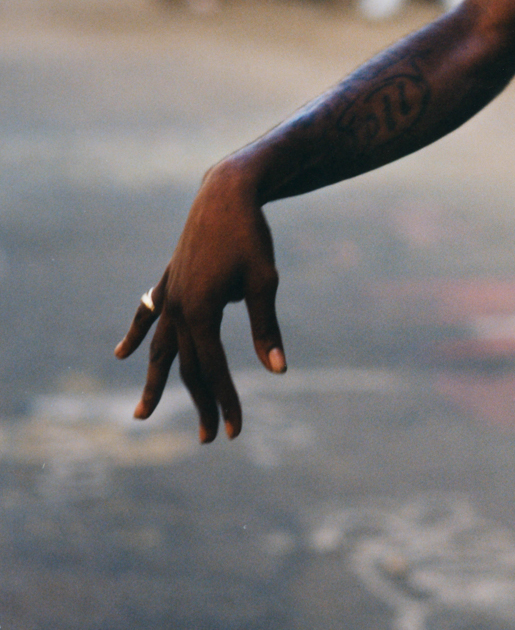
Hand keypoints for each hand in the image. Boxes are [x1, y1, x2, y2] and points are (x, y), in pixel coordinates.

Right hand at [114, 159, 286, 442]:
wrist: (228, 192)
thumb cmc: (251, 236)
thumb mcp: (266, 281)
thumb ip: (266, 328)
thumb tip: (277, 371)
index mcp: (202, 312)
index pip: (214, 369)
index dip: (226, 401)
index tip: (236, 431)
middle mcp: (179, 308)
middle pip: (188, 366)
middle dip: (201, 402)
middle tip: (211, 437)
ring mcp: (170, 293)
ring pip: (161, 347)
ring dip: (157, 381)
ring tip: (143, 413)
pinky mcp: (170, 279)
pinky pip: (149, 313)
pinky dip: (137, 333)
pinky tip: (122, 353)